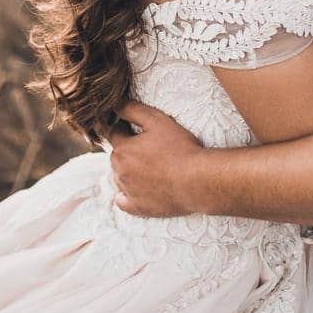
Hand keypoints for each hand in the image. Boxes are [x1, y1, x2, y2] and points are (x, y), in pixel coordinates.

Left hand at [106, 101, 206, 216]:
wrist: (197, 180)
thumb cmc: (180, 148)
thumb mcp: (157, 120)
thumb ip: (133, 110)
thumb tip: (116, 105)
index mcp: (123, 150)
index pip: (115, 133)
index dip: (126, 127)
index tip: (138, 128)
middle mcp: (120, 172)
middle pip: (117, 156)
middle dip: (127, 149)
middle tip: (147, 146)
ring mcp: (128, 191)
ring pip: (119, 177)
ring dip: (128, 170)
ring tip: (149, 166)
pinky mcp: (138, 207)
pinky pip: (122, 202)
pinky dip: (125, 195)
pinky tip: (136, 189)